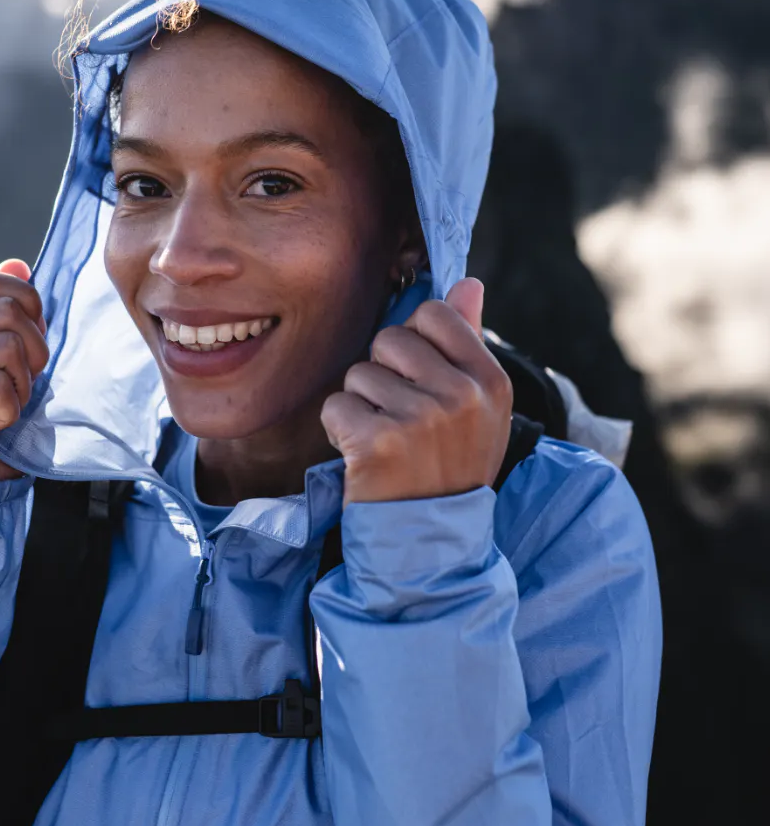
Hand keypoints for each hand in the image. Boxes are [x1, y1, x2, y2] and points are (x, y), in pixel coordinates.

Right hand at [0, 260, 48, 479]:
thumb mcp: (12, 370)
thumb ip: (11, 321)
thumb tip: (19, 264)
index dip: (24, 301)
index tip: (32, 340)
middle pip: (8, 314)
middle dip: (33, 356)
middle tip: (16, 393)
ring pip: (8, 348)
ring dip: (21, 389)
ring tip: (0, 413)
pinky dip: (7, 412)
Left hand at [320, 278, 511, 504]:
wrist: (430, 543)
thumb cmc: (450, 467)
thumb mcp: (478, 409)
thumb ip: (469, 342)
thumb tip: (467, 282)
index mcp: (490, 380)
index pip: (434, 313)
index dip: (414, 342)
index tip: (419, 380)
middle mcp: (460, 396)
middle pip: (390, 339)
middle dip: (383, 374)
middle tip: (398, 418)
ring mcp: (419, 419)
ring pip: (359, 373)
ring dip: (360, 405)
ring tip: (383, 440)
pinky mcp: (378, 443)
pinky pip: (337, 405)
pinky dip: (340, 429)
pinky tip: (362, 455)